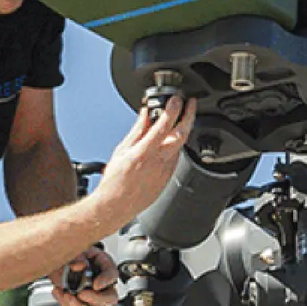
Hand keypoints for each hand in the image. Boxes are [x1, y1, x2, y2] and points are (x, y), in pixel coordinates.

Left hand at [50, 245, 118, 305]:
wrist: (59, 262)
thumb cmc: (73, 255)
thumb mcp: (76, 250)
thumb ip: (78, 256)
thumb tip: (80, 265)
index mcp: (104, 265)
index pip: (112, 274)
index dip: (106, 281)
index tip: (95, 285)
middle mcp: (102, 282)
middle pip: (110, 297)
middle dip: (95, 298)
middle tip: (81, 294)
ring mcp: (93, 294)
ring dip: (79, 305)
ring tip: (66, 294)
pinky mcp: (82, 302)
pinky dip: (67, 304)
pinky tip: (60, 293)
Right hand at [92, 95, 194, 224]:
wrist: (118, 206)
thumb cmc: (115, 181)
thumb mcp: (122, 150)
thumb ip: (137, 131)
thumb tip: (145, 115)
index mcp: (144, 152)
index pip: (164, 126)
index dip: (173, 109)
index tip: (177, 99)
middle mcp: (158, 161)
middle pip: (182, 134)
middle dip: (189, 115)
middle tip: (191, 103)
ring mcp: (166, 170)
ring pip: (181, 145)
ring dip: (183, 129)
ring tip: (181, 118)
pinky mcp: (169, 178)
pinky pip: (177, 157)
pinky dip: (176, 145)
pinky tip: (171, 140)